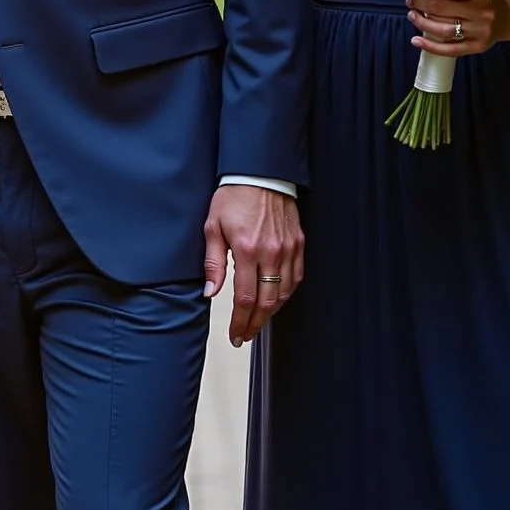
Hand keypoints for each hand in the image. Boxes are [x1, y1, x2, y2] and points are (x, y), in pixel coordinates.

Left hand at [203, 183, 304, 347]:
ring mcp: (289, 250)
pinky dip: (286, 294)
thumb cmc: (232, 197)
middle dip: (255, 324)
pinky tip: (275, 300)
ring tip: (257, 322)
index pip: (245, 298)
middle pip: (267, 302)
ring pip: (284, 293)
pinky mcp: (298, 244)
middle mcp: (272, 254)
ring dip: (270, 312)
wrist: (260, 173)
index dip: (240, 321)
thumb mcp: (212, 227)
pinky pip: (296, 278)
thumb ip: (213, 262)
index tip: (235, 335)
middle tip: (245, 336)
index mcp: (248, 251)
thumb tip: (210, 293)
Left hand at [407, 0, 504, 56]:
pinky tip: (415, 40)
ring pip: (442, 30)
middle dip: (419, 3)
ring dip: (421, 22)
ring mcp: (479, 32)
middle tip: (410, 1)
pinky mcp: (477, 47)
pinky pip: (450, 49)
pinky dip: (430, 46)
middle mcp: (480, 12)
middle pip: (440, 8)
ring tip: (411, 15)